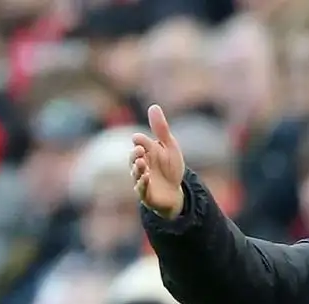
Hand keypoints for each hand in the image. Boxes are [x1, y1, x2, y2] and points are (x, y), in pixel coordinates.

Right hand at [130, 104, 185, 218]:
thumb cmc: (170, 167)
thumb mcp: (169, 146)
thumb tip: (153, 106)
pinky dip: (142, 183)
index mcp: (146, 151)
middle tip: (139, 150)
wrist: (174, 191)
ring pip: (135, 173)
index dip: (140, 141)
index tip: (140, 140)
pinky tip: (146, 177)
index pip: (139, 142)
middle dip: (135, 154)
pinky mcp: (146, 193)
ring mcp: (142, 179)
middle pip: (133, 157)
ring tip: (142, 163)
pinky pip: (141, 189)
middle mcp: (141, 164)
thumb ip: (161, 128)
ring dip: (137, 168)